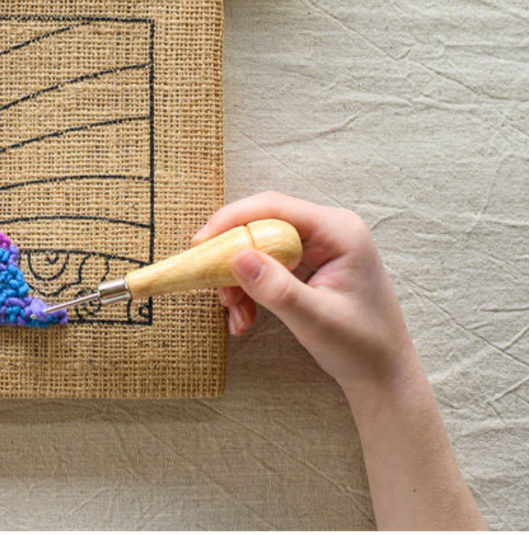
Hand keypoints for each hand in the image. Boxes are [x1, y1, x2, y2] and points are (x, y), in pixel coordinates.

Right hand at [198, 191, 416, 396]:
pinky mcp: (306, 267)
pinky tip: (244, 317)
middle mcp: (327, 232)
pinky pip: (265, 267)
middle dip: (232, 257)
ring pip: (258, 248)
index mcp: (339, 232)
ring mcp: (316, 249)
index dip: (233, 220)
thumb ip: (277, 288)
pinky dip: (249, 291)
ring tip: (234, 312)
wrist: (382, 375)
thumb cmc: (363, 347)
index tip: (201, 243)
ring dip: (238, 280)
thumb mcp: (317, 319)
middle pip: (261, 225)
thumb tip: (237, 258)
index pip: (275, 208)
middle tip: (210, 282)